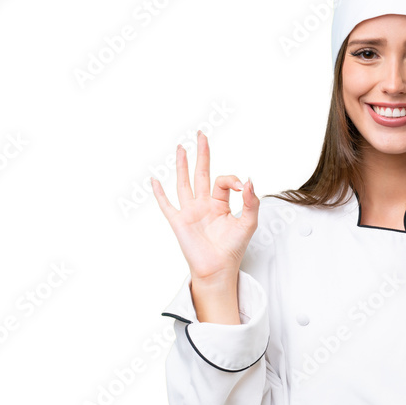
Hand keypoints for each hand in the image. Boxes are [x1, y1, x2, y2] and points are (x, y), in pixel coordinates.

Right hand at [151, 130, 258, 282]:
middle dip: (202, 154)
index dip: (233, 179)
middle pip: (201, 173)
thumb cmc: (233, 248)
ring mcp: (190, 212)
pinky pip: (166, 205)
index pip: (223, 181)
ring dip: (182, 165)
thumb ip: (252, 202)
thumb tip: (249, 180)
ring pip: (184, 183)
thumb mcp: (249, 223)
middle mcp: (204, 204)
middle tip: (201, 134)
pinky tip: (154, 180)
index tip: (243, 187)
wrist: (219, 270)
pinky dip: (159, 193)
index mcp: (220, 203)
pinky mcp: (179, 222)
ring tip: (181, 148)